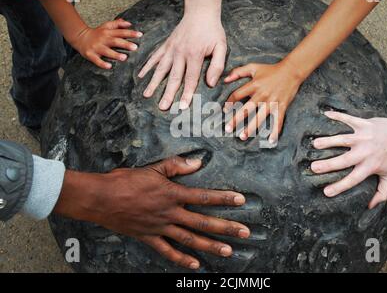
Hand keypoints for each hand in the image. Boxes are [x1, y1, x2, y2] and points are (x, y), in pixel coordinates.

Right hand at [56, 157, 249, 269]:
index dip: (224, 198)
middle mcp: (170, 213)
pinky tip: (195, 265)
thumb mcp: (152, 168)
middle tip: (245, 233)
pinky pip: (167, 251)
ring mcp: (160, 228)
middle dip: (226, 227)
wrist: (101, 198)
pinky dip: (181, 259)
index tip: (241, 200)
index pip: (204, 196)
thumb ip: (176, 166)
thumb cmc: (125, 181)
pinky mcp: (149, 238)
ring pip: (190, 239)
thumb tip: (197, 162)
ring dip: (210, 246)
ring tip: (229, 251)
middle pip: (203, 222)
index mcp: (172, 194)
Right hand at [72, 18, 142, 68]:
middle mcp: (103, 39)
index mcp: (107, 32)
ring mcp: (96, 47)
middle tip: (135, 47)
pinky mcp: (90, 54)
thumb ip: (117, 24)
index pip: (120, 32)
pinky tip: (109, 66)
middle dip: (125, 44)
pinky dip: (102, 63)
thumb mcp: (106, 26)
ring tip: (124, 57)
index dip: (130, 33)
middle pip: (115, 41)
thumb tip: (129, 23)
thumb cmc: (97, 33)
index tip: (140, 35)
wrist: (80, 37)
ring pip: (106, 51)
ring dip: (115, 54)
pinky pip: (96, 60)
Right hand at [138, 13, 226, 109]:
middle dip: (167, 93)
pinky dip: (147, 66)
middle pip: (173, 77)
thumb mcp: (221, 46)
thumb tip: (210, 83)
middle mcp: (180, 53)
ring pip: (161, 68)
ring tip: (146, 94)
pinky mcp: (166, 45)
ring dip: (153, 82)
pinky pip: (155, 57)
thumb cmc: (213, 31)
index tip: (181, 107)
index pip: (190, 79)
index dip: (186, 94)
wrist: (200, 12)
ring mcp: (171, 49)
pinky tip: (141, 75)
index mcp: (194, 55)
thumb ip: (217, 66)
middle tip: (162, 107)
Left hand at [223, 62, 302, 143]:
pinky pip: (278, 120)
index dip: (229, 102)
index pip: (238, 94)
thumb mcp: (254, 67)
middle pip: (247, 109)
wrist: (292, 71)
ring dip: (251, 128)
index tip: (224, 110)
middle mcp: (262, 94)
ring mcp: (272, 101)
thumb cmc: (271, 70)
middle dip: (236, 119)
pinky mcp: (282, 106)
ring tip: (242, 137)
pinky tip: (271, 141)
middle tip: (228, 129)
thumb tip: (225, 79)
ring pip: (260, 117)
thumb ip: (238, 72)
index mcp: (254, 85)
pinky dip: (275, 131)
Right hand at [311, 111, 386, 208]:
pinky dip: (337, 116)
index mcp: (370, 166)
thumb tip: (370, 206)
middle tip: (313, 168)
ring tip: (314, 144)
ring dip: (328, 141)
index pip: (353, 179)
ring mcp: (363, 136)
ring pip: (343, 139)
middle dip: (328, 164)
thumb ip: (382, 193)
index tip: (326, 192)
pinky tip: (325, 115)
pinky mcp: (363, 124)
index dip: (340, 186)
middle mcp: (365, 152)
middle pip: (344, 160)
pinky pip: (348, 119)